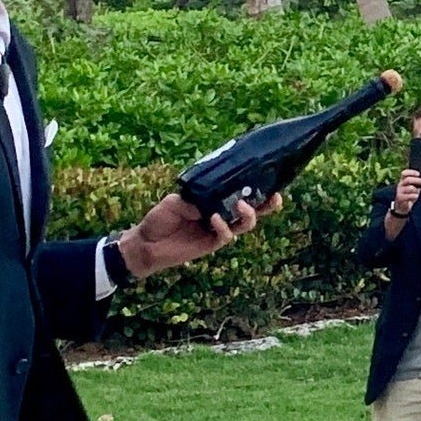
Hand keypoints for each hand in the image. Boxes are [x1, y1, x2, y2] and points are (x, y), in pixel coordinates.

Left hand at [121, 188, 263, 279]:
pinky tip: (214, 219)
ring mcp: (217, 230)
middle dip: (267, 204)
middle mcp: (220, 214)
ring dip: (249, 214)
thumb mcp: (174, 201)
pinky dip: (224, 227)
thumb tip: (210, 203)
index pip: (238, 191)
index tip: (268, 176)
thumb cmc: (159, 219)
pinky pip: (226, 236)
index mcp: (214, 200)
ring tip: (241, 205)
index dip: (255, 186)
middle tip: (276, 196)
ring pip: (244, 224)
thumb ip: (193, 200)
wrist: (144, 243)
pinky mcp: (211, 244)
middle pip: (252, 209)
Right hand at [389, 167, 420, 221]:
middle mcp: (400, 185)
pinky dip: (413, 196)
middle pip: (408, 179)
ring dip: (415, 189)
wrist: (402, 207)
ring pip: (409, 188)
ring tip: (418, 192)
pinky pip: (407, 196)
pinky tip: (416, 196)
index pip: (405, 173)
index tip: (418, 174)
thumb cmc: (409, 196)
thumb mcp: (414, 188)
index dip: (411, 172)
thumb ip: (417, 184)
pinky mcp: (400, 198)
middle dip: (417, 180)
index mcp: (403, 180)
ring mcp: (400, 192)